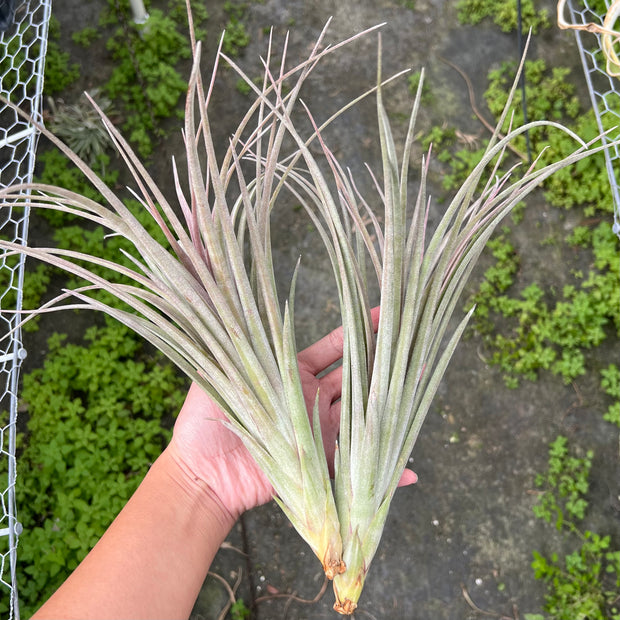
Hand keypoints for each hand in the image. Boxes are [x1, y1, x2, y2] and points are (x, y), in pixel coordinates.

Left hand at [167, 308, 416, 519]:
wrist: (202, 476)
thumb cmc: (204, 424)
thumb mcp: (218, 376)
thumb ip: (232, 345)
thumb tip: (231, 303)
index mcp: (291, 375)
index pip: (334, 348)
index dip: (357, 330)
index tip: (381, 313)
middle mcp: (310, 400)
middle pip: (355, 377)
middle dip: (382, 359)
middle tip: (411, 342)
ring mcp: (319, 432)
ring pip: (362, 415)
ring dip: (389, 404)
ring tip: (419, 383)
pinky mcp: (320, 467)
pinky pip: (355, 469)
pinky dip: (382, 473)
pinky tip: (409, 473)